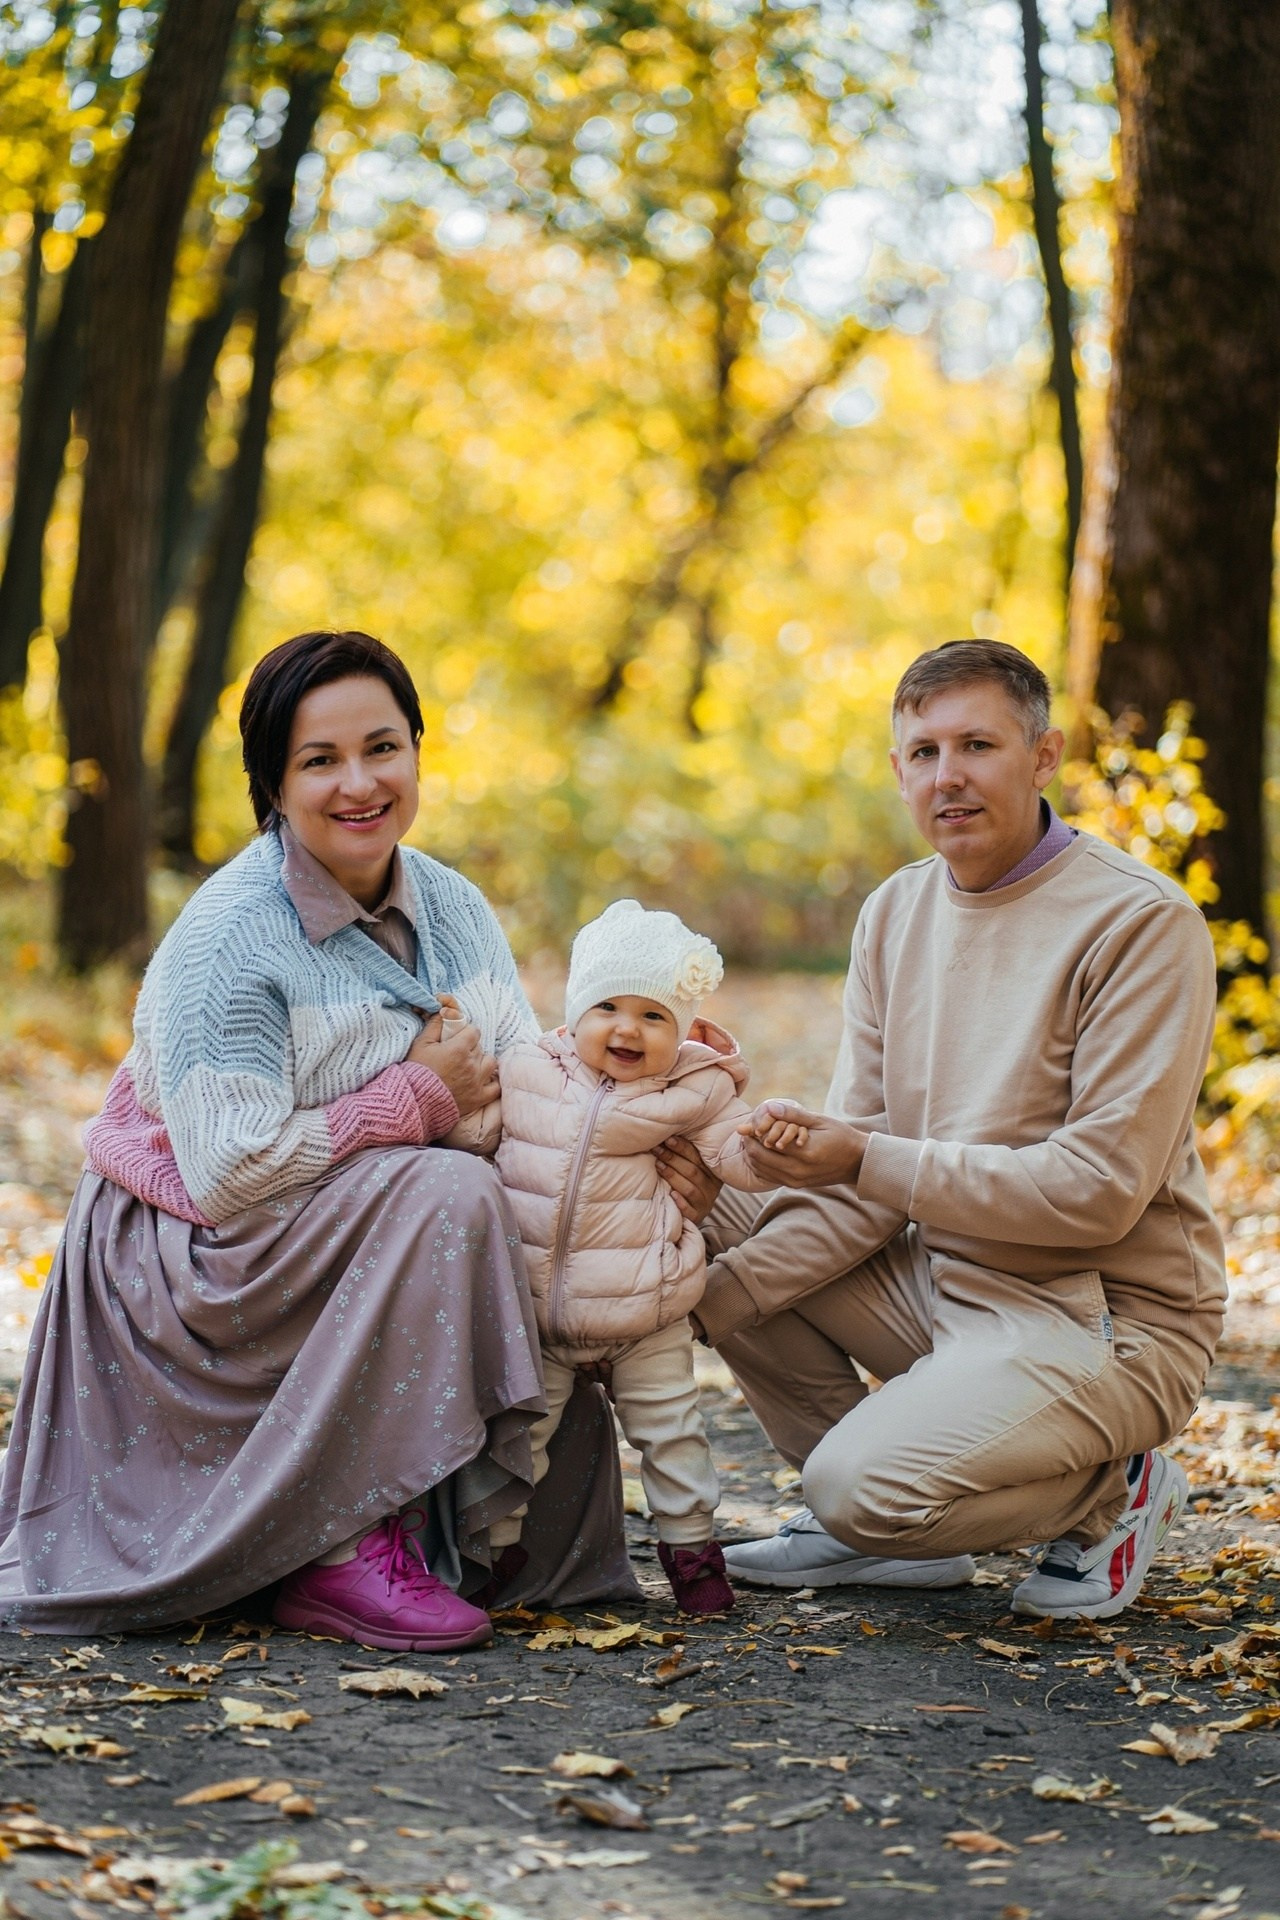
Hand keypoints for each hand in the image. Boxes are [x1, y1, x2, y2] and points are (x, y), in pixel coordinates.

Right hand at [407, 1002, 498, 1117]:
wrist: (414, 1103)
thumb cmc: (415, 1072)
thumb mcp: (421, 1043)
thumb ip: (436, 1024)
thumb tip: (445, 1010)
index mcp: (458, 1049)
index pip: (474, 1031)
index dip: (465, 1033)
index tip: (457, 1038)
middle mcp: (471, 1064)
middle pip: (480, 1047)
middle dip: (470, 1048)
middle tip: (456, 1054)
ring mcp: (477, 1082)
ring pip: (491, 1063)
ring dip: (482, 1062)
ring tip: (470, 1066)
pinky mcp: (478, 1099)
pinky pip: (495, 1087)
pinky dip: (491, 1082)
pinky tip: (482, 1080)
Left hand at [655, 1135, 721, 1224]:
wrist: (692, 1213)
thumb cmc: (688, 1185)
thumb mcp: (691, 1169)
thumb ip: (685, 1156)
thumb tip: (666, 1135)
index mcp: (712, 1172)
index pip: (698, 1157)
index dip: (682, 1147)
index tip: (667, 1139)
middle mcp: (711, 1188)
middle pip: (692, 1171)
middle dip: (672, 1158)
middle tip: (656, 1149)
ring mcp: (705, 1203)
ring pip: (689, 1189)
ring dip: (673, 1176)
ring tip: (658, 1165)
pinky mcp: (697, 1217)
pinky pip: (690, 1211)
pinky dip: (681, 1203)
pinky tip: (671, 1194)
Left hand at [737, 1103, 866, 1187]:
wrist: (857, 1162)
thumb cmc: (841, 1136)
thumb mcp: (819, 1121)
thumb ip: (793, 1115)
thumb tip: (769, 1107)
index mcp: (805, 1153)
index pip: (768, 1143)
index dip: (753, 1133)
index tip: (746, 1124)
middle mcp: (798, 1171)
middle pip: (759, 1158)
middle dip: (749, 1144)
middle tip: (745, 1131)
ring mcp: (796, 1181)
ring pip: (761, 1169)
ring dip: (752, 1155)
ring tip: (751, 1140)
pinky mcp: (796, 1185)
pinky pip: (769, 1176)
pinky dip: (761, 1165)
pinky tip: (761, 1152)